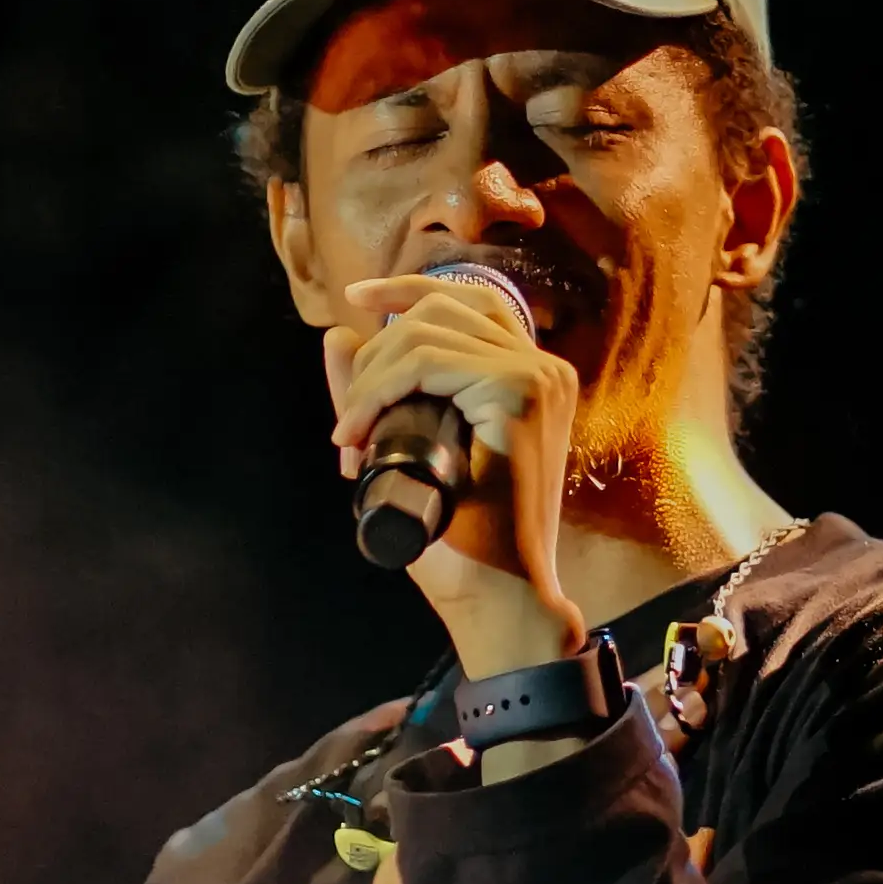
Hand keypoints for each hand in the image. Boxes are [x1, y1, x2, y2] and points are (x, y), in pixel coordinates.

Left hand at [326, 273, 586, 660]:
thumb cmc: (462, 539)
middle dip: (376, 353)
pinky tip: (358, 431)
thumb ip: (376, 392)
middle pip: (441, 309)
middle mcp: (546, 366)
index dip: (408, 290)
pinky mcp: (520, 392)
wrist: (499, 593)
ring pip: (427, 332)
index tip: (354, 300)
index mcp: (534, 376)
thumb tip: (336, 335)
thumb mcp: (408, 449)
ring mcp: (539, 375)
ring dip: (370, 379)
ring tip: (349, 434)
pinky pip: (427, 361)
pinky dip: (378, 390)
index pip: (468, 301)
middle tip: (348, 423)